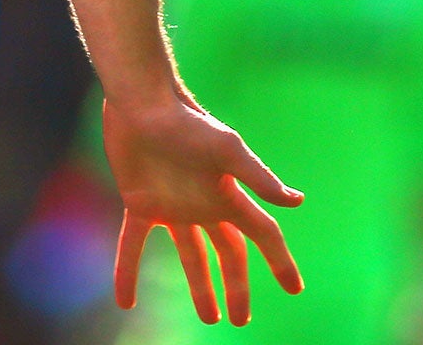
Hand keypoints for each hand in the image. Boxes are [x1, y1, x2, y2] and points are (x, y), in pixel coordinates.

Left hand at [103, 93, 302, 325]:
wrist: (143, 102)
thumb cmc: (188, 121)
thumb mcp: (227, 150)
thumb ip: (259, 178)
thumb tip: (297, 202)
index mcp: (228, 196)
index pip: (262, 235)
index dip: (280, 262)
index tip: (294, 289)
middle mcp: (204, 204)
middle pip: (228, 253)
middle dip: (237, 286)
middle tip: (240, 320)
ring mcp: (172, 206)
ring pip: (190, 255)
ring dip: (199, 286)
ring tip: (209, 317)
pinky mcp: (140, 203)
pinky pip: (133, 245)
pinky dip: (128, 272)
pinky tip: (125, 301)